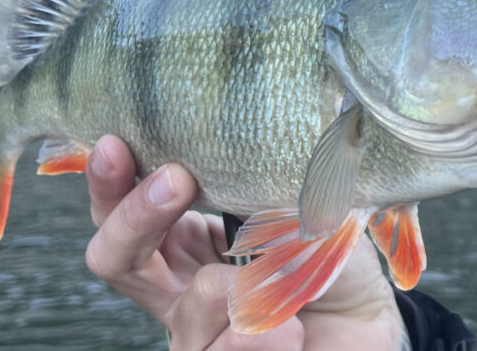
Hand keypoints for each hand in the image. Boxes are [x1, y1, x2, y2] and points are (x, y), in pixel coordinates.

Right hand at [84, 135, 405, 350]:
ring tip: (290, 282)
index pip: (126, 210)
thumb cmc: (332, 267)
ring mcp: (194, 335)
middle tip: (175, 181)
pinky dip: (269, 333)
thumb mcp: (301, 210)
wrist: (365, 329)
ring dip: (249, 288)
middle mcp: (178, 289)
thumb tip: (236, 155)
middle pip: (114, 257)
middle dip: (137, 215)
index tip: (116, 145)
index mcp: (190, 242)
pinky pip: (226, 347)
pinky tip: (295, 328)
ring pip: (193, 304)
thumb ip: (261, 187)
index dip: (111, 180)